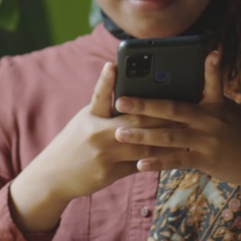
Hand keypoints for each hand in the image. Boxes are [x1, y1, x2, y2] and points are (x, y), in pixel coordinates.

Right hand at [8, 61, 171, 232]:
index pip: (100, 94)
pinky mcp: (109, 173)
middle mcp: (97, 134)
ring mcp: (104, 155)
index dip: (107, 79)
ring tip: (187, 132)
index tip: (114, 64)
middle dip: (161, 115)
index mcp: (91, 117)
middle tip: (184, 106)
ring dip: (165, 139)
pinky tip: (174, 157)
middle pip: (135, 121)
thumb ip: (103, 103)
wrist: (54, 176)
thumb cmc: (73, 143)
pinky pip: (138, 166)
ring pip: (141, 145)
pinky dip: (156, 161)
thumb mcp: (84, 119)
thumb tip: (119, 79)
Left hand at [112, 51, 240, 217]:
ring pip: (169, 137)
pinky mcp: (205, 161)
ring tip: (120, 133)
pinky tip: (140, 163)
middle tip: (120, 100)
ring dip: (143, 135)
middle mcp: (210, 120)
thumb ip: (209, 99)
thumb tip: (189, 86)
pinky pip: (176, 161)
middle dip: (145, 104)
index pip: (211, 80)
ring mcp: (206, 141)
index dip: (209, 66)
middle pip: (173, 109)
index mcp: (216, 104)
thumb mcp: (230, 112)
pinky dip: (158, 162)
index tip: (207, 51)